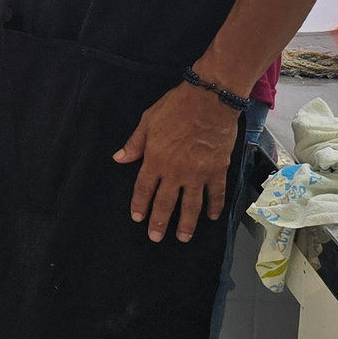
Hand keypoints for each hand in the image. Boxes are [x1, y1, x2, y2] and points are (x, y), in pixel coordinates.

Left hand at [115, 76, 243, 241]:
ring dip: (186, 223)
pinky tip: (211, 217)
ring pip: (191, 205)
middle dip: (160, 222)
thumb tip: (119, 159)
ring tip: (183, 237)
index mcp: (155, 159)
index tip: (138, 218)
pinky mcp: (218, 170)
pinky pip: (215, 194)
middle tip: (156, 238)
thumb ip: (135, 143)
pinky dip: (214, 207)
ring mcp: (198, 173)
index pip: (144, 188)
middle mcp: (175, 172)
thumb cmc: (176, 107)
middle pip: (166, 202)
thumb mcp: (148, 121)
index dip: (140, 204)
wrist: (210, 100)